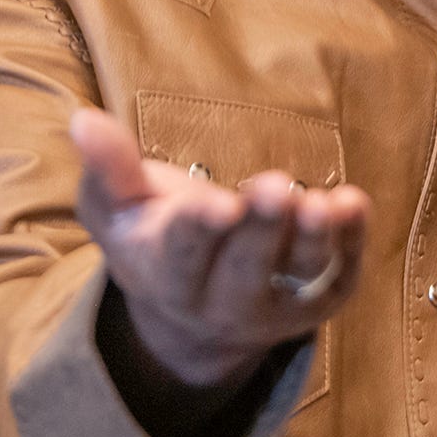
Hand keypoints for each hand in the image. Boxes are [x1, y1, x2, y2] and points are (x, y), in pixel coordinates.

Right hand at [72, 107, 370, 395]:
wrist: (192, 317)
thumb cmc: (151, 239)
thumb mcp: (117, 208)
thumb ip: (106, 168)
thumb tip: (82, 119)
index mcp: (165, 276)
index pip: (182, 255)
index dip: (199, 232)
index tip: (215, 205)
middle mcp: (221, 302)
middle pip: (244, 269)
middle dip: (260, 230)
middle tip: (276, 186)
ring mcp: (274, 306)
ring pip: (298, 276)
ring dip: (313, 239)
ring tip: (326, 202)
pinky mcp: (318, 301)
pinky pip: (340, 277)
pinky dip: (352, 243)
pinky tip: (354, 203)